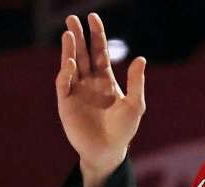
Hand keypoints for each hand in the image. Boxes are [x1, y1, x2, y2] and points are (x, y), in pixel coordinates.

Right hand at [55, 13, 146, 186]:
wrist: (109, 151)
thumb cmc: (123, 129)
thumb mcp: (135, 104)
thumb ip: (137, 82)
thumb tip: (141, 58)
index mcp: (105, 80)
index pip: (100, 52)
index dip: (97, 35)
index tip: (93, 17)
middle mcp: (89, 82)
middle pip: (82, 53)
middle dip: (79, 36)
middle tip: (72, 18)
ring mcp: (76, 91)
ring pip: (71, 65)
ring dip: (69, 49)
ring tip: (69, 32)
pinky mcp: (66, 102)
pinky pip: (64, 84)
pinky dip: (66, 73)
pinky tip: (70, 62)